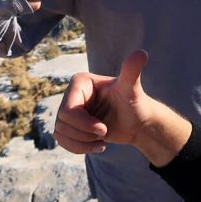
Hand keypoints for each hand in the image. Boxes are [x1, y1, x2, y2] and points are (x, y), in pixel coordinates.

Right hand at [54, 50, 191, 165]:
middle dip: (84, 134)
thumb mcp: (131, 88)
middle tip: (105, 133)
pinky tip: (98, 146)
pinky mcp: (69, 124)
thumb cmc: (135, 102)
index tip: (103, 128)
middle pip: (62, 123)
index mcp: (80, 82)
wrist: (137, 121)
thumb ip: (132, 71)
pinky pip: (61, 140)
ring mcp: (69, 109)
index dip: (84, 124)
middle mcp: (71, 94)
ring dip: (82, 143)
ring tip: (101, 140)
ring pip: (60, 133)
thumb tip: (141, 53)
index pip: (68, 110)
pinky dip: (78, 148)